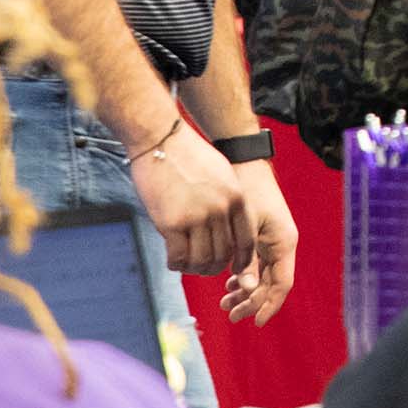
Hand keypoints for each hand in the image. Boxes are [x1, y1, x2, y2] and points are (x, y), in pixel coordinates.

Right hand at [127, 119, 252, 276]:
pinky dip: (176, 264)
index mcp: (236, 198)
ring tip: (187, 265)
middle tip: (203, 268)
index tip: (233, 267)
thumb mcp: (221, 174)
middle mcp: (220, 210)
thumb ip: (226, 200)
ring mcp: (196, 217)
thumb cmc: (188, 155)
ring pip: (201, 260)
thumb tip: (226, 229)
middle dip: (214, 267)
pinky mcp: (172, 223)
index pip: (246, 240)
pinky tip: (173, 261)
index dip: (241, 259)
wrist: (161, 138)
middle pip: (223, 254)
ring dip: (194, 268)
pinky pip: (178, 257)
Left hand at [216, 159, 297, 321]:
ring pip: (262, 275)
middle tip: (230, 313)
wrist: (244, 163)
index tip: (254, 322)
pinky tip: (228, 281)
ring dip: (245, 290)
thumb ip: (246, 259)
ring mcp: (272, 239)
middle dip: (252, 301)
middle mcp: (282, 244)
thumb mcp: (245, 229)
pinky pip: (256, 263)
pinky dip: (243, 274)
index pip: (281, 285)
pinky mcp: (261, 235)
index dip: (269, 305)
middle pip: (271, 283)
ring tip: (224, 301)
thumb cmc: (247, 192)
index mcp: (284, 242)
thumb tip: (247, 290)